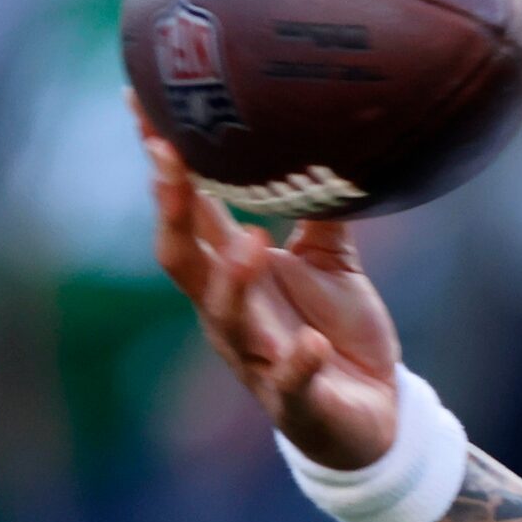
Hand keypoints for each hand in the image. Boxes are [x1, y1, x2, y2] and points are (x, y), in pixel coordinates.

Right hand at [141, 122, 397, 469]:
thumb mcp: (332, 263)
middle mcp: (231, 314)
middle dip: (172, 211)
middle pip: (183, 259)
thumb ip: (320, 211)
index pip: (189, 213)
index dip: (165, 165)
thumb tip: (326, 142)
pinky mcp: (296, 402)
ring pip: (227, 319)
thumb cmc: (338, 332)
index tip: (144, 108)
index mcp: (234, 274)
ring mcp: (258, 360)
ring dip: (235, 281)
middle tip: (170, 158)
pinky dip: (298, 364)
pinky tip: (311, 346)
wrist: (376, 413)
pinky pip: (290, 383)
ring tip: (254, 241)